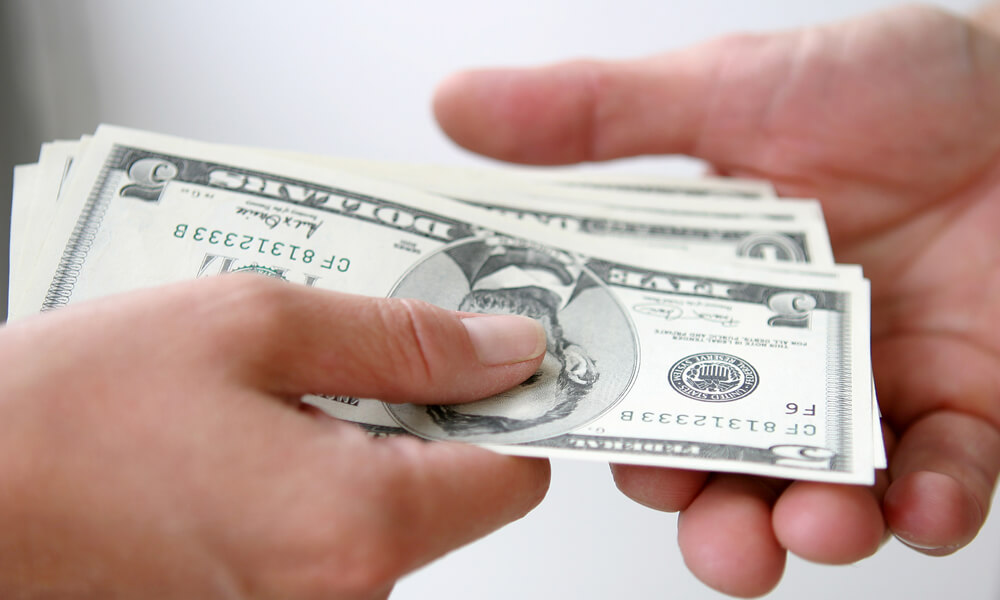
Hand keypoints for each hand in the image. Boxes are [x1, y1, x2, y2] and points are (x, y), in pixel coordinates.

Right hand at [0, 275, 549, 598]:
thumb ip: (402, 341)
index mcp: (355, 525)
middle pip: (460, 494)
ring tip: (286, 385)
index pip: (518, 475)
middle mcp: (342, 597)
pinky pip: (339, 535)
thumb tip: (507, 350)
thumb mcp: (251, 325)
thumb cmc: (71, 413)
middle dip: (431, 412)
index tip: (495, 351)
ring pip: (398, 512)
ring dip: (369, 439)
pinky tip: (262, 431)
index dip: (514, 405)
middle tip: (365, 344)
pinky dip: (324, 476)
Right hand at [433, 5, 999, 596]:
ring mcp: (872, 386)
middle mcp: (784, 354)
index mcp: (710, 292)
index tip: (586, 445)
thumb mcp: (727, 90)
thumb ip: (594, 116)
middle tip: (708, 528)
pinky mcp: (966, 408)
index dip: (605, 423)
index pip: (634, 379)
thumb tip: (457, 108)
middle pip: (722, 460)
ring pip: (821, 494)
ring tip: (807, 526)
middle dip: (709, 514)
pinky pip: (946, 483)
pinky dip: (933, 507)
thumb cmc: (898, 83)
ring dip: (808, 527)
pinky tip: (918, 503)